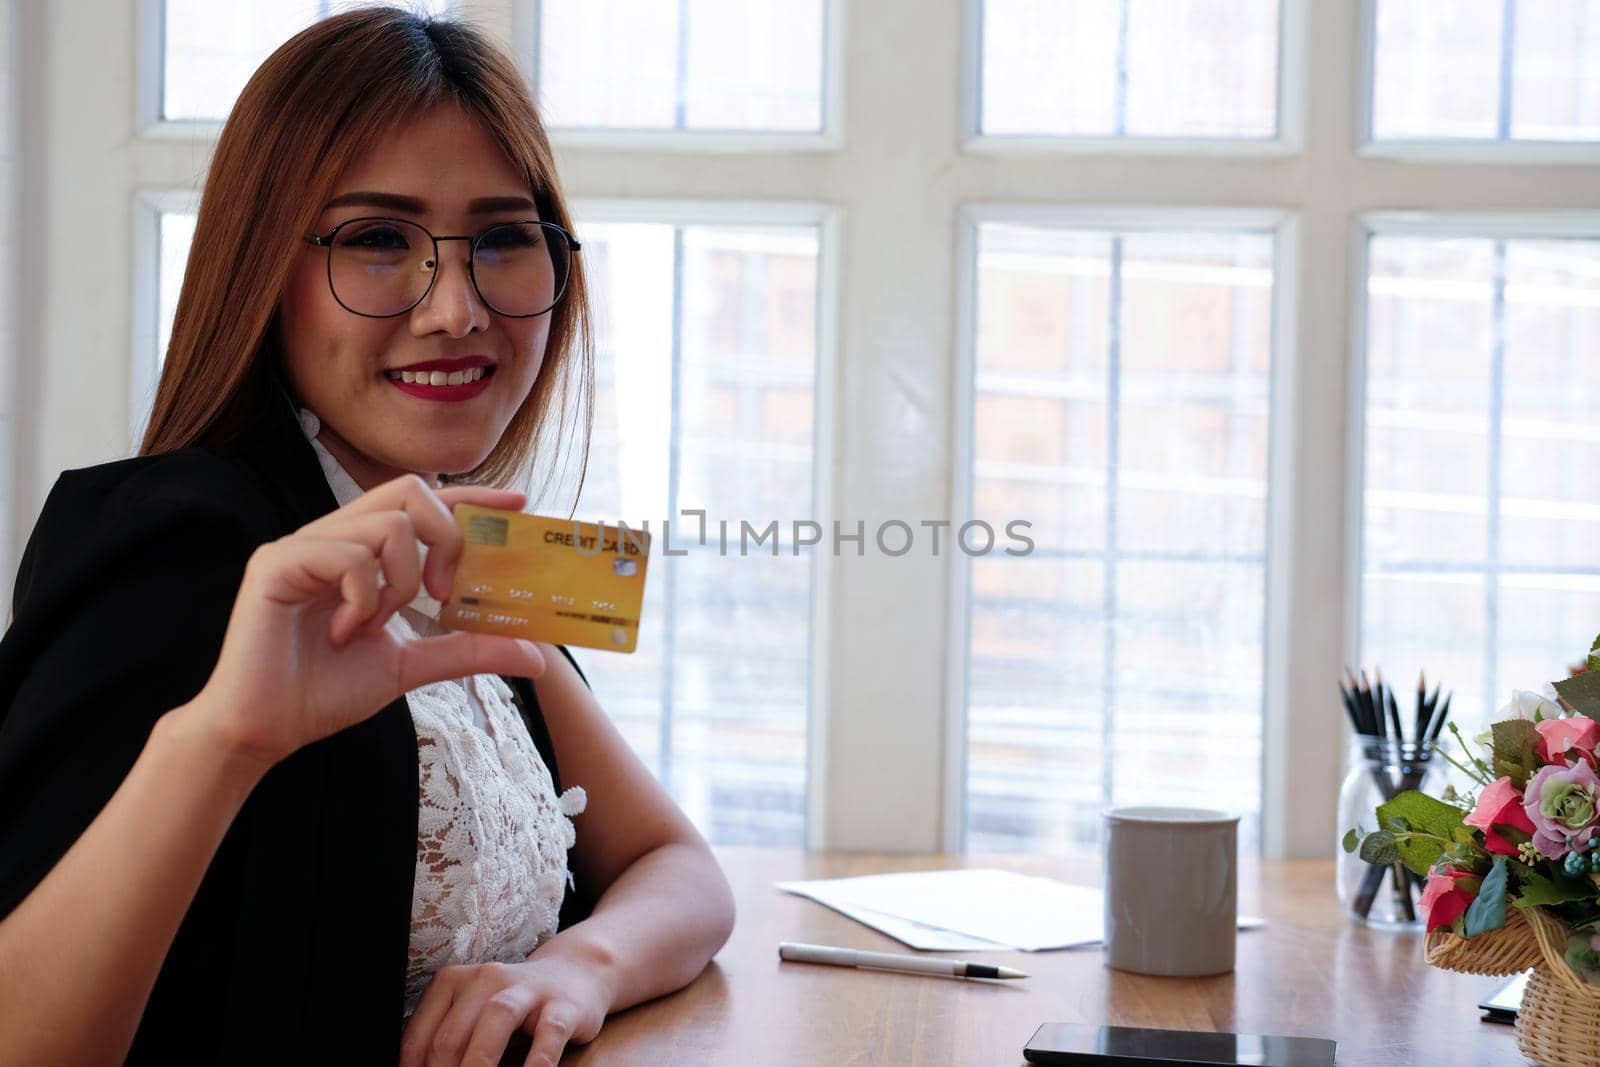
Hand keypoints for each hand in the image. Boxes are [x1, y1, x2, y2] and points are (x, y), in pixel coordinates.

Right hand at [183, 474, 547, 769]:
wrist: (267, 730)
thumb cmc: (326, 692)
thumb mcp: (413, 666)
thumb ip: (468, 650)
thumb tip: (536, 656)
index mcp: (361, 551)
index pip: (423, 504)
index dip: (471, 498)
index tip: (518, 504)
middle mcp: (332, 535)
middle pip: (410, 492)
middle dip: (446, 537)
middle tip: (442, 593)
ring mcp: (302, 544)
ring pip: (388, 525)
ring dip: (399, 582)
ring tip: (376, 625)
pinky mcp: (276, 562)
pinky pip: (348, 555)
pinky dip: (363, 598)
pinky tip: (346, 631)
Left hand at [399, 951, 610, 1066]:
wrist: (574, 973)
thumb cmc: (512, 1006)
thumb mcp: (472, 1014)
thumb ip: (447, 1042)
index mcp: (454, 981)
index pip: (421, 1037)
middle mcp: (486, 979)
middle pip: (452, 1034)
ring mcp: (527, 990)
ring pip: (496, 1019)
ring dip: (478, 1064)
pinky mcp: (562, 1006)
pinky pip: (548, 1035)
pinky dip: (535, 1063)